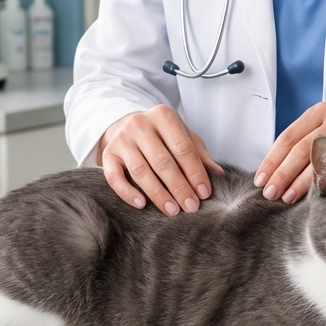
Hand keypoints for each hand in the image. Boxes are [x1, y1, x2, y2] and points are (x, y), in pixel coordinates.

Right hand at [98, 105, 222, 215]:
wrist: (126, 126)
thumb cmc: (161, 135)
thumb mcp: (182, 136)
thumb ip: (199, 153)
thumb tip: (218, 174)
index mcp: (163, 116)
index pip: (183, 147)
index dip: (195, 172)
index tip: (204, 193)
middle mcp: (140, 124)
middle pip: (162, 161)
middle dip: (179, 187)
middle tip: (190, 207)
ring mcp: (122, 139)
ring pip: (140, 171)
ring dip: (158, 194)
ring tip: (172, 210)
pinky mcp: (108, 154)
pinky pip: (115, 177)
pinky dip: (128, 193)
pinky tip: (142, 205)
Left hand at [255, 103, 325, 202]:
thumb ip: (303, 147)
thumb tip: (269, 175)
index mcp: (319, 112)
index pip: (288, 137)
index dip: (272, 160)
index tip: (260, 179)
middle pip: (300, 149)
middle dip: (282, 174)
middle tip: (270, 193)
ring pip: (318, 160)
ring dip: (298, 182)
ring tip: (285, 198)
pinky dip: (321, 185)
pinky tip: (311, 197)